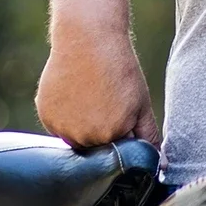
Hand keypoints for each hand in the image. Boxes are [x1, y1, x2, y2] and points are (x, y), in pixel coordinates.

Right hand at [34, 34, 159, 146]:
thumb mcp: (141, 104)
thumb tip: (159, 166)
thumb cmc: (119, 69)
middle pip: (95, 148)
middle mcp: (85, 137)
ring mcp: (62, 127)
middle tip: (104, 100)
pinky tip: (75, 92)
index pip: (117, 151)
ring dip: (82, 126)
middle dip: (101, 132)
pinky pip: (58, 126)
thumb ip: (148, 137)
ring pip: (75, 139)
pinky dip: (65, 115)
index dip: (121, 133)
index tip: (120, 111)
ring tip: (91, 95)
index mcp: (112, 135)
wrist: (88, 39)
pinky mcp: (46, 115)